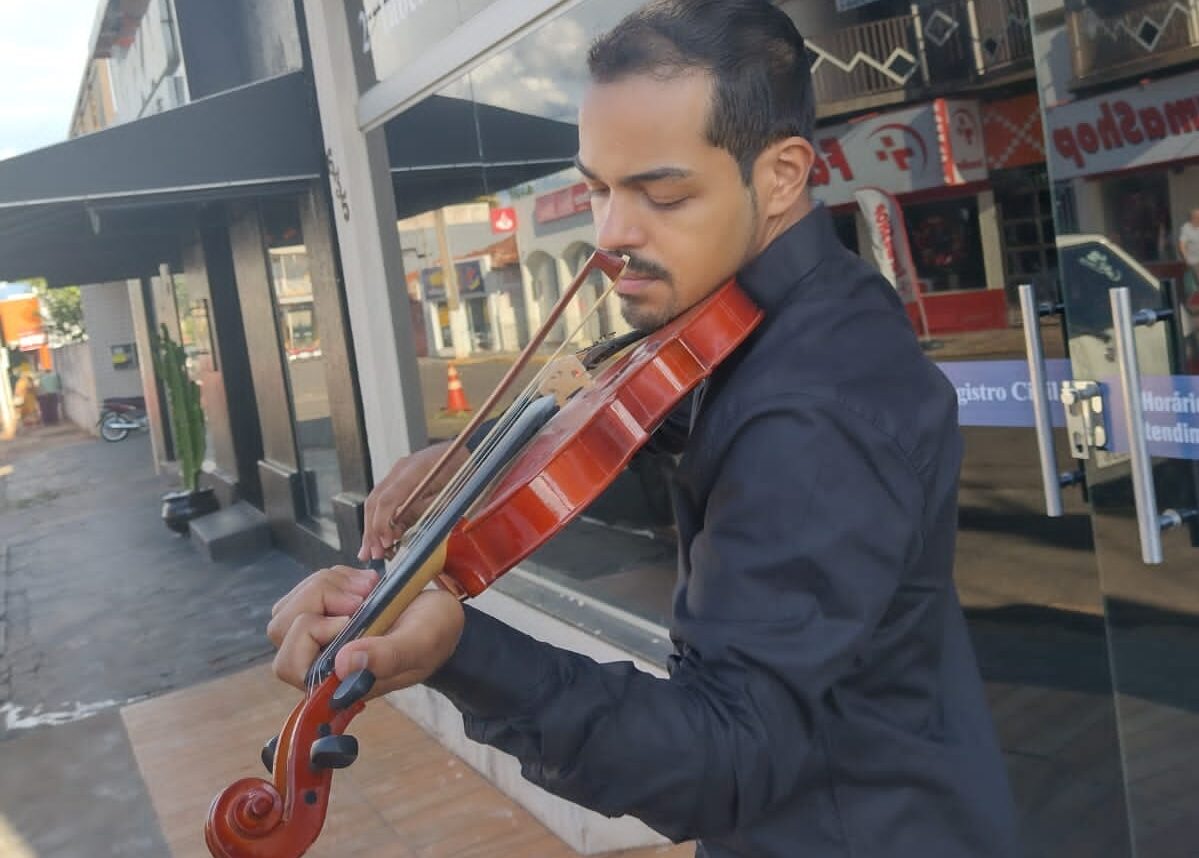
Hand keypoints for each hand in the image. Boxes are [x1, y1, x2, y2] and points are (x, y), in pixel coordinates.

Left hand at [268, 566, 464, 697]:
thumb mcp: (420, 644)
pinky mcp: (324, 611)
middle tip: (361, 598)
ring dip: (329, 585)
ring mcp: (320, 635)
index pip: (290, 664)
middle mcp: (321, 662)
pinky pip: (309, 587)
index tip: (353, 618)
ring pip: (292, 604)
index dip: (311, 634)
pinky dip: (336, 577)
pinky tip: (367, 583)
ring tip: (369, 587)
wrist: (442, 617)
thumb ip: (387, 657)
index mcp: (338, 682)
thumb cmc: (434, 637)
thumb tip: (342, 663)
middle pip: (282, 629)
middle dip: (319, 599)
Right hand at [358, 441, 469, 560]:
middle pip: (376, 500)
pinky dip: (381, 517)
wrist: (475, 449)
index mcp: (415, 470)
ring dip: (373, 526)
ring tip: (372, 550)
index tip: (385, 544)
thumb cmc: (470, 471)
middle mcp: (402, 468)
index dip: (382, 524)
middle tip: (372, 554)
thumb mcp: (453, 495)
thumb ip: (424, 510)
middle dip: (372, 529)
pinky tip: (383, 535)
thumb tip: (399, 528)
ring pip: (377, 500)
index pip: (387, 500)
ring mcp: (400, 470)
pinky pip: (385, 497)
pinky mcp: (403, 476)